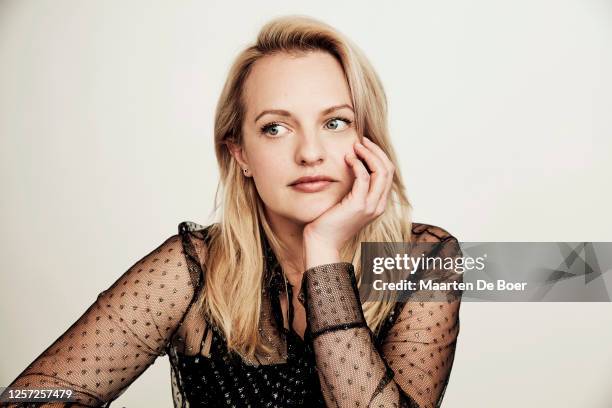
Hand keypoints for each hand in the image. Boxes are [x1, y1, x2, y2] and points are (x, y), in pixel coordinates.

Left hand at [303, 136, 394, 267]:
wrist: (322, 242)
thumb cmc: (328, 222)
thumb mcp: (345, 203)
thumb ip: (353, 188)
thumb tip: (352, 166)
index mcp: (377, 204)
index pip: (387, 173)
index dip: (378, 156)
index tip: (365, 145)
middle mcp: (378, 205)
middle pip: (388, 169)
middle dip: (376, 151)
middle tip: (362, 140)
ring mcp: (370, 206)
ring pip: (381, 171)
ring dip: (369, 154)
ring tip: (356, 146)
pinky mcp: (358, 205)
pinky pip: (363, 177)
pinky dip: (357, 164)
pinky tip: (348, 158)